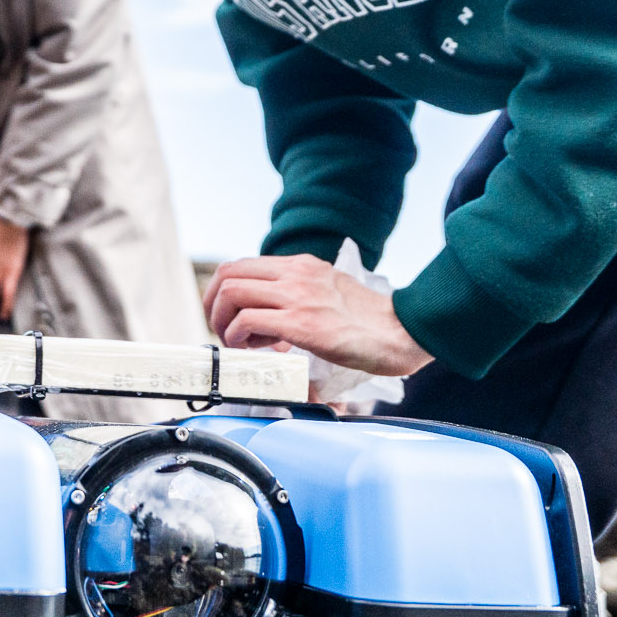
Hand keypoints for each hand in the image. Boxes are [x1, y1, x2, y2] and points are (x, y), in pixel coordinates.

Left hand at [203, 253, 433, 378]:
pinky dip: (238, 337)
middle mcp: (296, 273)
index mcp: (302, 265)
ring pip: (232, 292)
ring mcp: (298, 295)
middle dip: (213, 304)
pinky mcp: (301, 323)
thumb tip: (270, 323)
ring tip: (238, 343)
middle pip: (228, 273)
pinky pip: (248, 321)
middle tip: (223, 331)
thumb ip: (301, 298)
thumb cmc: (372, 323)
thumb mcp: (331, 294)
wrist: (403, 333)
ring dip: (222, 321)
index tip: (228, 317)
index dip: (223, 292)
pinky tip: (253, 350)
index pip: (242, 265)